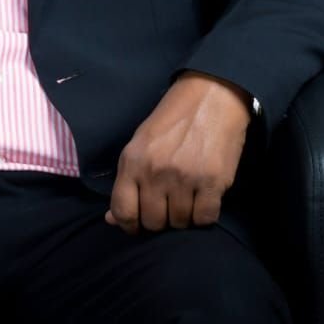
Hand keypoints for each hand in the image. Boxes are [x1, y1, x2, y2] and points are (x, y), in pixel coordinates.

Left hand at [106, 70, 251, 233]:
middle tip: (168, 206)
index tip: (138, 225)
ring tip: (187, 198)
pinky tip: (204, 199)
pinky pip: (206, 218)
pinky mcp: (212, 181)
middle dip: (160, 220)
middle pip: (153, 222)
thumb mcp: (139, 146)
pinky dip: (205, 215)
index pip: (122, 211)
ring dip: (184, 217)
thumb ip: (126, 183)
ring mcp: (184, 178)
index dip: (129, 225)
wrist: (210, 98)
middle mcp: (154, 172)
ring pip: (180, 222)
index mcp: (131, 162)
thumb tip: (111, 220)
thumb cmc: (171, 122)